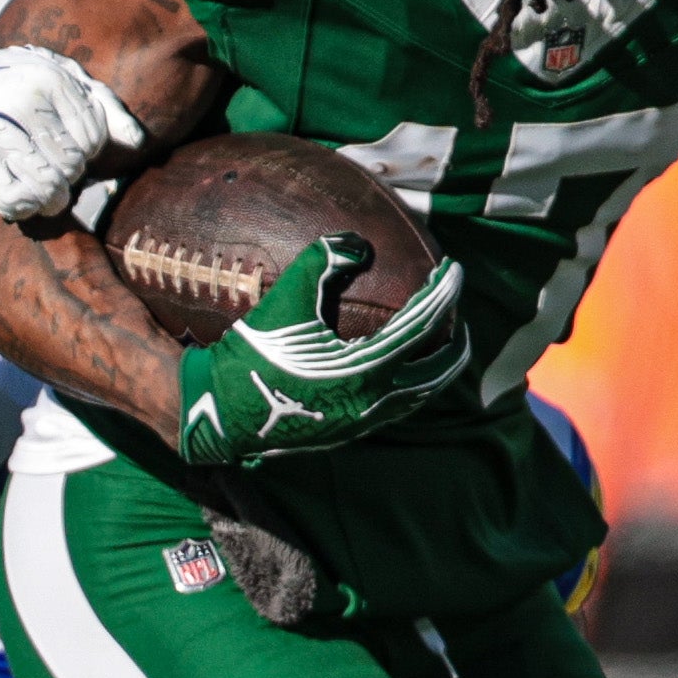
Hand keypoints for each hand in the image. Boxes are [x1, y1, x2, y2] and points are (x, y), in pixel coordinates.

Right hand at [0, 37, 144, 217]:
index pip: (94, 139)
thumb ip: (102, 107)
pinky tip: (16, 193)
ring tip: (35, 182)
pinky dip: (20, 207)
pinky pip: (15, 203)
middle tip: (44, 162)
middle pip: (72, 167)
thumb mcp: (56, 82)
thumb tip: (137, 141)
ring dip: (45, 196)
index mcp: (48, 77)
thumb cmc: (7, 89)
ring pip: (47, 190)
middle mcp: (20, 101)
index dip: (85, 150)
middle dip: (65, 173)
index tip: (60, 141)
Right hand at [173, 237, 468, 465]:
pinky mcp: (348, 432)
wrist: (221, 410)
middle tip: (456, 311)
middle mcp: (373, 403)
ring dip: (436, 366)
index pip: (422, 326)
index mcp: (366, 370)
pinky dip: (411, 384)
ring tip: (438, 341)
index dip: (442, 293)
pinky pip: (396, 407)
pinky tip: (400, 367)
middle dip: (455, 340)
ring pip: (419, 396)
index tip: (454, 269)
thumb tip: (359, 244)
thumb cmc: (253, 353)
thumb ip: (323, 260)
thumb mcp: (285, 298)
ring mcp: (362, 423)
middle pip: (437, 372)